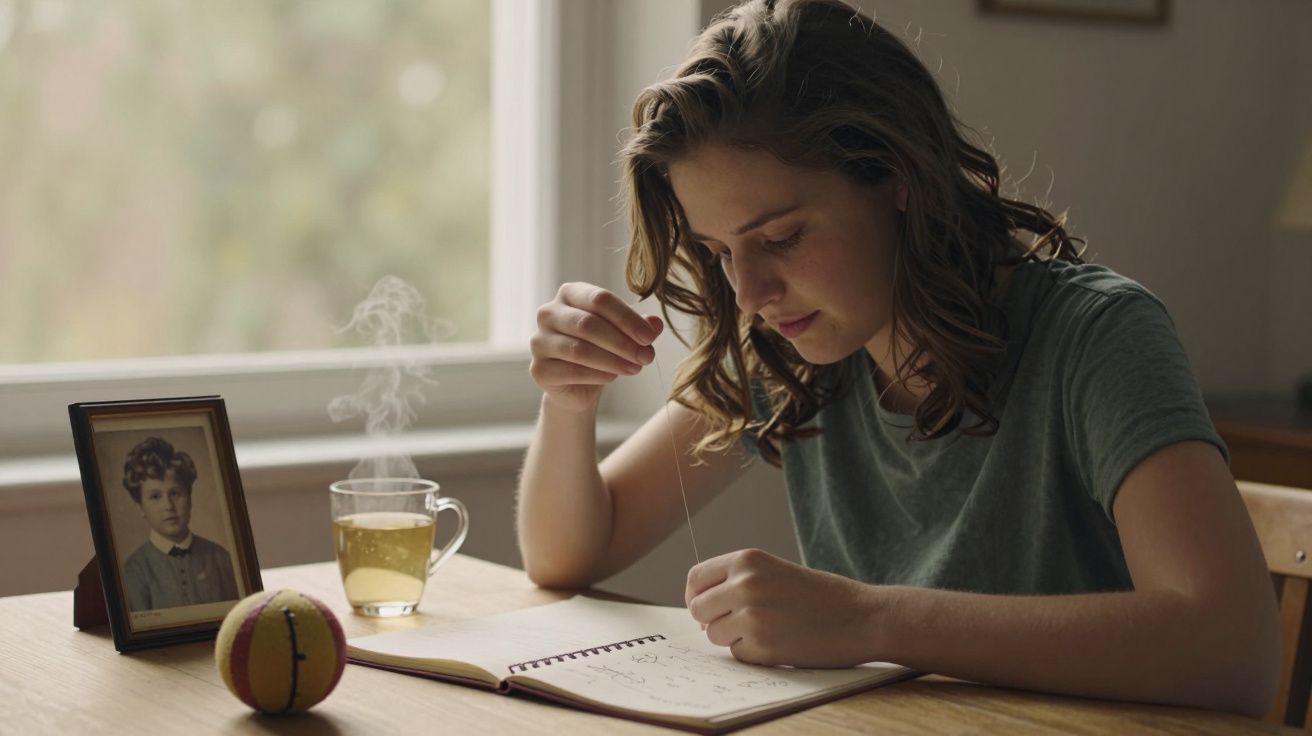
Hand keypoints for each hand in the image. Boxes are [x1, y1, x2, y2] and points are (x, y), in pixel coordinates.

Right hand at [529, 282, 662, 412]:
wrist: (579, 385)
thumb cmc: (602, 349)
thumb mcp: (624, 334)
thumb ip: (639, 326)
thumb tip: (656, 323)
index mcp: (570, 294)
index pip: (600, 299)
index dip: (627, 318)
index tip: (649, 337)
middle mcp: (548, 313)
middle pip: (588, 323)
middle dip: (622, 341)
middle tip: (646, 356)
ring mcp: (539, 341)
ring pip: (579, 349)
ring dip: (613, 360)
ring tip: (635, 368)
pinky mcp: (538, 370)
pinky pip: (572, 371)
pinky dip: (598, 374)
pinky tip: (614, 377)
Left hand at [685, 549, 882, 667]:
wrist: (863, 617)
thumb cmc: (821, 595)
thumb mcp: (776, 571)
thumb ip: (739, 580)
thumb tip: (700, 605)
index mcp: (747, 560)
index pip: (696, 578)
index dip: (697, 596)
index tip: (707, 607)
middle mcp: (744, 584)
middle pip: (698, 609)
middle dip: (712, 620)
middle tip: (737, 623)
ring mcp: (752, 616)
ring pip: (714, 635)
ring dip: (733, 637)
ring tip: (767, 629)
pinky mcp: (763, 646)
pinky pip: (737, 654)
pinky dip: (753, 653)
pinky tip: (779, 642)